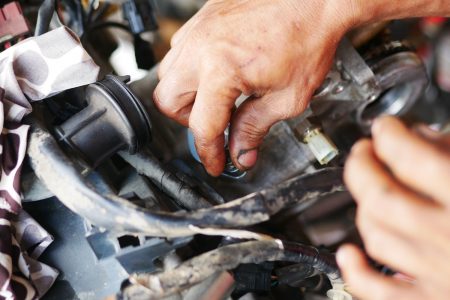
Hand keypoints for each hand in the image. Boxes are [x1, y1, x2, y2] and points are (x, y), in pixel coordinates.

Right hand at [153, 0, 355, 175]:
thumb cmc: (307, 37)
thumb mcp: (287, 97)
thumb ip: (255, 128)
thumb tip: (241, 152)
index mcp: (221, 70)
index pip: (202, 126)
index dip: (208, 152)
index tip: (215, 162)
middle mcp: (201, 48)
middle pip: (167, 101)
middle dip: (188, 121)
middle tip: (214, 125)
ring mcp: (198, 31)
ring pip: (167, 75)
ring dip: (186, 95)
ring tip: (215, 99)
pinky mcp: (201, 20)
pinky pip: (179, 51)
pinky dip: (189, 69)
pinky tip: (215, 73)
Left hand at [338, 116, 449, 299]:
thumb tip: (422, 137)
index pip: (412, 158)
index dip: (389, 136)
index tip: (385, 127)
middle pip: (382, 197)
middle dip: (362, 167)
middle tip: (364, 152)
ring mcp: (443, 274)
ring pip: (377, 237)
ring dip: (363, 209)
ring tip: (367, 192)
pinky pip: (380, 292)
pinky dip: (357, 272)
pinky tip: (350, 254)